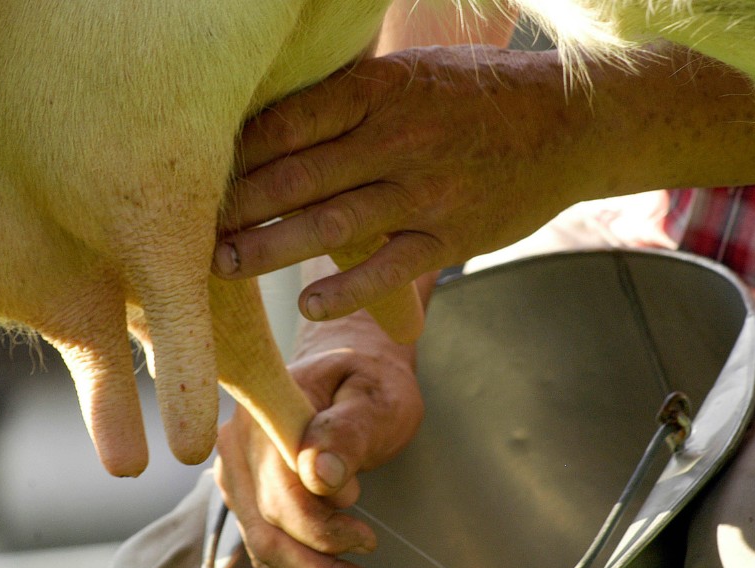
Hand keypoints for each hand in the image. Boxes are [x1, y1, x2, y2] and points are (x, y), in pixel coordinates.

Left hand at [214, 45, 754, 323]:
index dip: (232, 150)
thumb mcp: (409, 75)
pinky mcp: (453, 234)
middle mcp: (398, 135)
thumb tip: (266, 115)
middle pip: (298, 172)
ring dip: (272, 247)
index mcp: (378, 88)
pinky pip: (391, 266)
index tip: (187, 172)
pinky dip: (347, 288)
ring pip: (334, 220)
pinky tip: (307, 305)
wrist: (572, 121)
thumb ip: (345, 96)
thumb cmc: (475, 96)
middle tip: (181, 230)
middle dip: (236, 204)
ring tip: (223, 267)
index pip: (287, 118)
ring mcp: (426, 187)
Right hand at [214, 338, 422, 567]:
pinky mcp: (252, 509)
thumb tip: (322, 476)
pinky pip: (270, 562)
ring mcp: (240, 485)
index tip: (370, 540)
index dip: (323, 529)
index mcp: (263, 419)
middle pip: (268, 535)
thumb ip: (348, 432)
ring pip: (267, 557)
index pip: (281, 494)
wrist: (350, 375)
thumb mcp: (373, 396)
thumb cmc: (368, 382)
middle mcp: (238, 454)